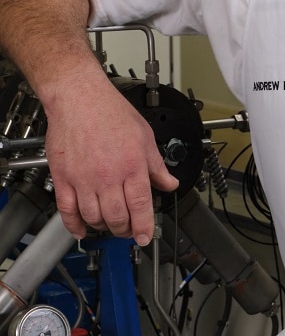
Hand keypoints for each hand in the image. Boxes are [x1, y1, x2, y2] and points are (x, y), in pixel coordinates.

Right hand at [43, 66, 178, 244]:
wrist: (79, 98)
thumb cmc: (111, 112)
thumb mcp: (145, 136)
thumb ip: (157, 165)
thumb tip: (169, 183)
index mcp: (132, 166)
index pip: (141, 206)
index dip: (144, 228)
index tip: (144, 237)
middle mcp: (108, 176)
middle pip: (117, 218)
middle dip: (125, 230)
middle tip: (127, 230)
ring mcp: (83, 179)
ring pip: (94, 218)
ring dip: (103, 228)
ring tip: (109, 225)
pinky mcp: (63, 179)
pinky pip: (67, 211)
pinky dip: (74, 225)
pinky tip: (82, 229)